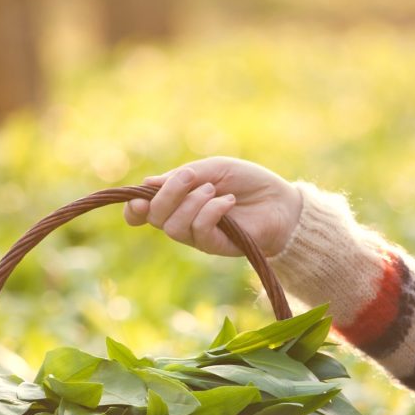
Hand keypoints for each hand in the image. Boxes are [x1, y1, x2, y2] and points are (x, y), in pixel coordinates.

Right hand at [124, 156, 301, 256]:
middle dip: (168, 194)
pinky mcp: (215, 246)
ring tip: (215, 190)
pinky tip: (228, 202)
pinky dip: (211, 211)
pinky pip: (199, 230)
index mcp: (177, 201)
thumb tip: (148, 183)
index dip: (134, 209)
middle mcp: (182, 221)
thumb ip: (182, 176)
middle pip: (155, 217)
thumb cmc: (247, 182)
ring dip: (192, 202)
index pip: (143, 213)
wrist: (280, 201)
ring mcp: (197, 236)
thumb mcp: (213, 169)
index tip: (139, 198)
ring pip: (173, 227)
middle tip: (193, 177)